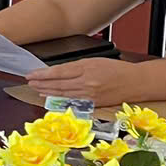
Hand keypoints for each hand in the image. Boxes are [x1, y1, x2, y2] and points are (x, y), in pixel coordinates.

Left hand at [22, 57, 138, 103]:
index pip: (58, 72)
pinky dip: (59, 100)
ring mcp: (90, 95)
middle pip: (58, 84)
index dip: (42, 75)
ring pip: (63, 94)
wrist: (135, 82)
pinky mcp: (93, 104)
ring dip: (47, 92)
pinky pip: (72, 101)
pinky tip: (51, 98)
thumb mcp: (95, 61)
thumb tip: (58, 72)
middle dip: (41, 84)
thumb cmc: (117, 69)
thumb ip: (76, 67)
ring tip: (35, 89)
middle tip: (29, 82)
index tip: (31, 74)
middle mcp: (87, 83)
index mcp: (86, 68)